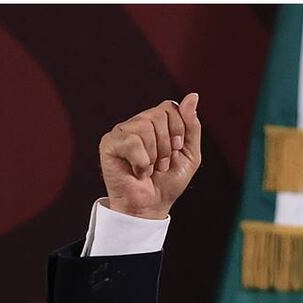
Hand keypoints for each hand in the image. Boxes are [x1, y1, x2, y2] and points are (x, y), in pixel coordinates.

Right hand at [99, 93, 201, 219]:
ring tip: (150, 168)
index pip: (170, 107)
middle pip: (159, 115)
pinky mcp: (109, 143)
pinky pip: (132, 141)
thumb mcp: (190, 154)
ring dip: (155, 155)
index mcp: (156, 124)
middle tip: (162, 164)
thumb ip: (192, 126)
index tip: (178, 149)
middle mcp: (137, 124)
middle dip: (168, 145)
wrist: (152, 205)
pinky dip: (142, 161)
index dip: (179, 128)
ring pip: (145, 127)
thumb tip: (193, 96)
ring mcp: (122, 132)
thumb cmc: (168, 182)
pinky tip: (137, 171)